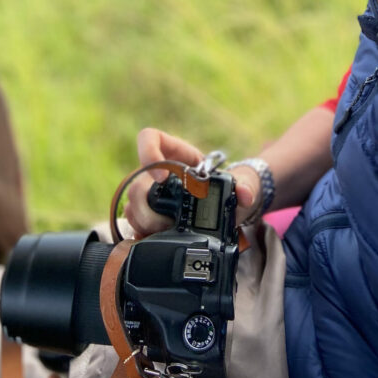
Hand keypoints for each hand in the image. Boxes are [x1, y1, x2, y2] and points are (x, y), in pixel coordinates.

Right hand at [124, 127, 258, 236]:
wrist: (232, 207)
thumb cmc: (234, 187)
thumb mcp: (242, 183)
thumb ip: (246, 185)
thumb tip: (245, 195)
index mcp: (177, 154)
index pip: (150, 138)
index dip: (147, 153)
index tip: (162, 177)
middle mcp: (160, 171)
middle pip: (137, 181)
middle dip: (147, 205)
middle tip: (166, 220)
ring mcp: (152, 194)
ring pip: (132, 204)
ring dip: (144, 221)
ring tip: (166, 232)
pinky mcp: (152, 215)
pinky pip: (136, 223)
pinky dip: (143, 233)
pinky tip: (156, 239)